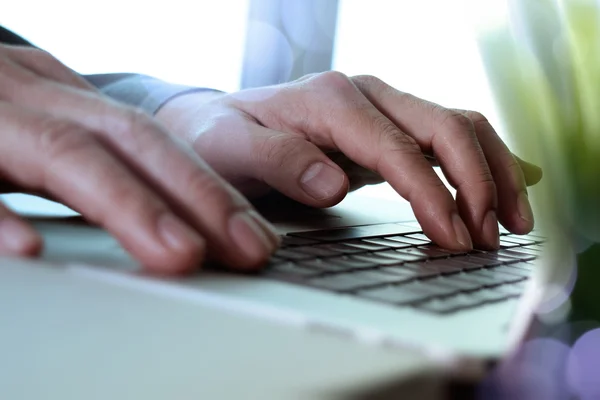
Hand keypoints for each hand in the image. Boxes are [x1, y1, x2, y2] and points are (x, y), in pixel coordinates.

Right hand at [0, 44, 278, 272]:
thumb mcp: (46, 126)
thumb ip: (98, 162)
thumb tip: (176, 218)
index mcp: (67, 102)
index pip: (156, 141)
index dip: (211, 189)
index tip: (257, 238)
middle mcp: (35, 100)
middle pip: (131, 141)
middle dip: (197, 197)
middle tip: (251, 251)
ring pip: (63, 154)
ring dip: (127, 206)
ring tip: (182, 256)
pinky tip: (27, 250)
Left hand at [157, 72, 542, 250]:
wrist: (215, 124)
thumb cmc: (220, 139)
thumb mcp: (231, 149)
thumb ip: (280, 161)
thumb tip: (335, 185)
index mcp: (331, 100)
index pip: (400, 149)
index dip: (434, 196)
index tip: (454, 239)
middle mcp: (366, 96)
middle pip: (446, 127)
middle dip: (478, 183)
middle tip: (489, 239)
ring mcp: (380, 109)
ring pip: (458, 126)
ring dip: (493, 172)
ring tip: (512, 222)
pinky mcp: (387, 128)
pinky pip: (447, 137)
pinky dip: (483, 161)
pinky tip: (508, 185)